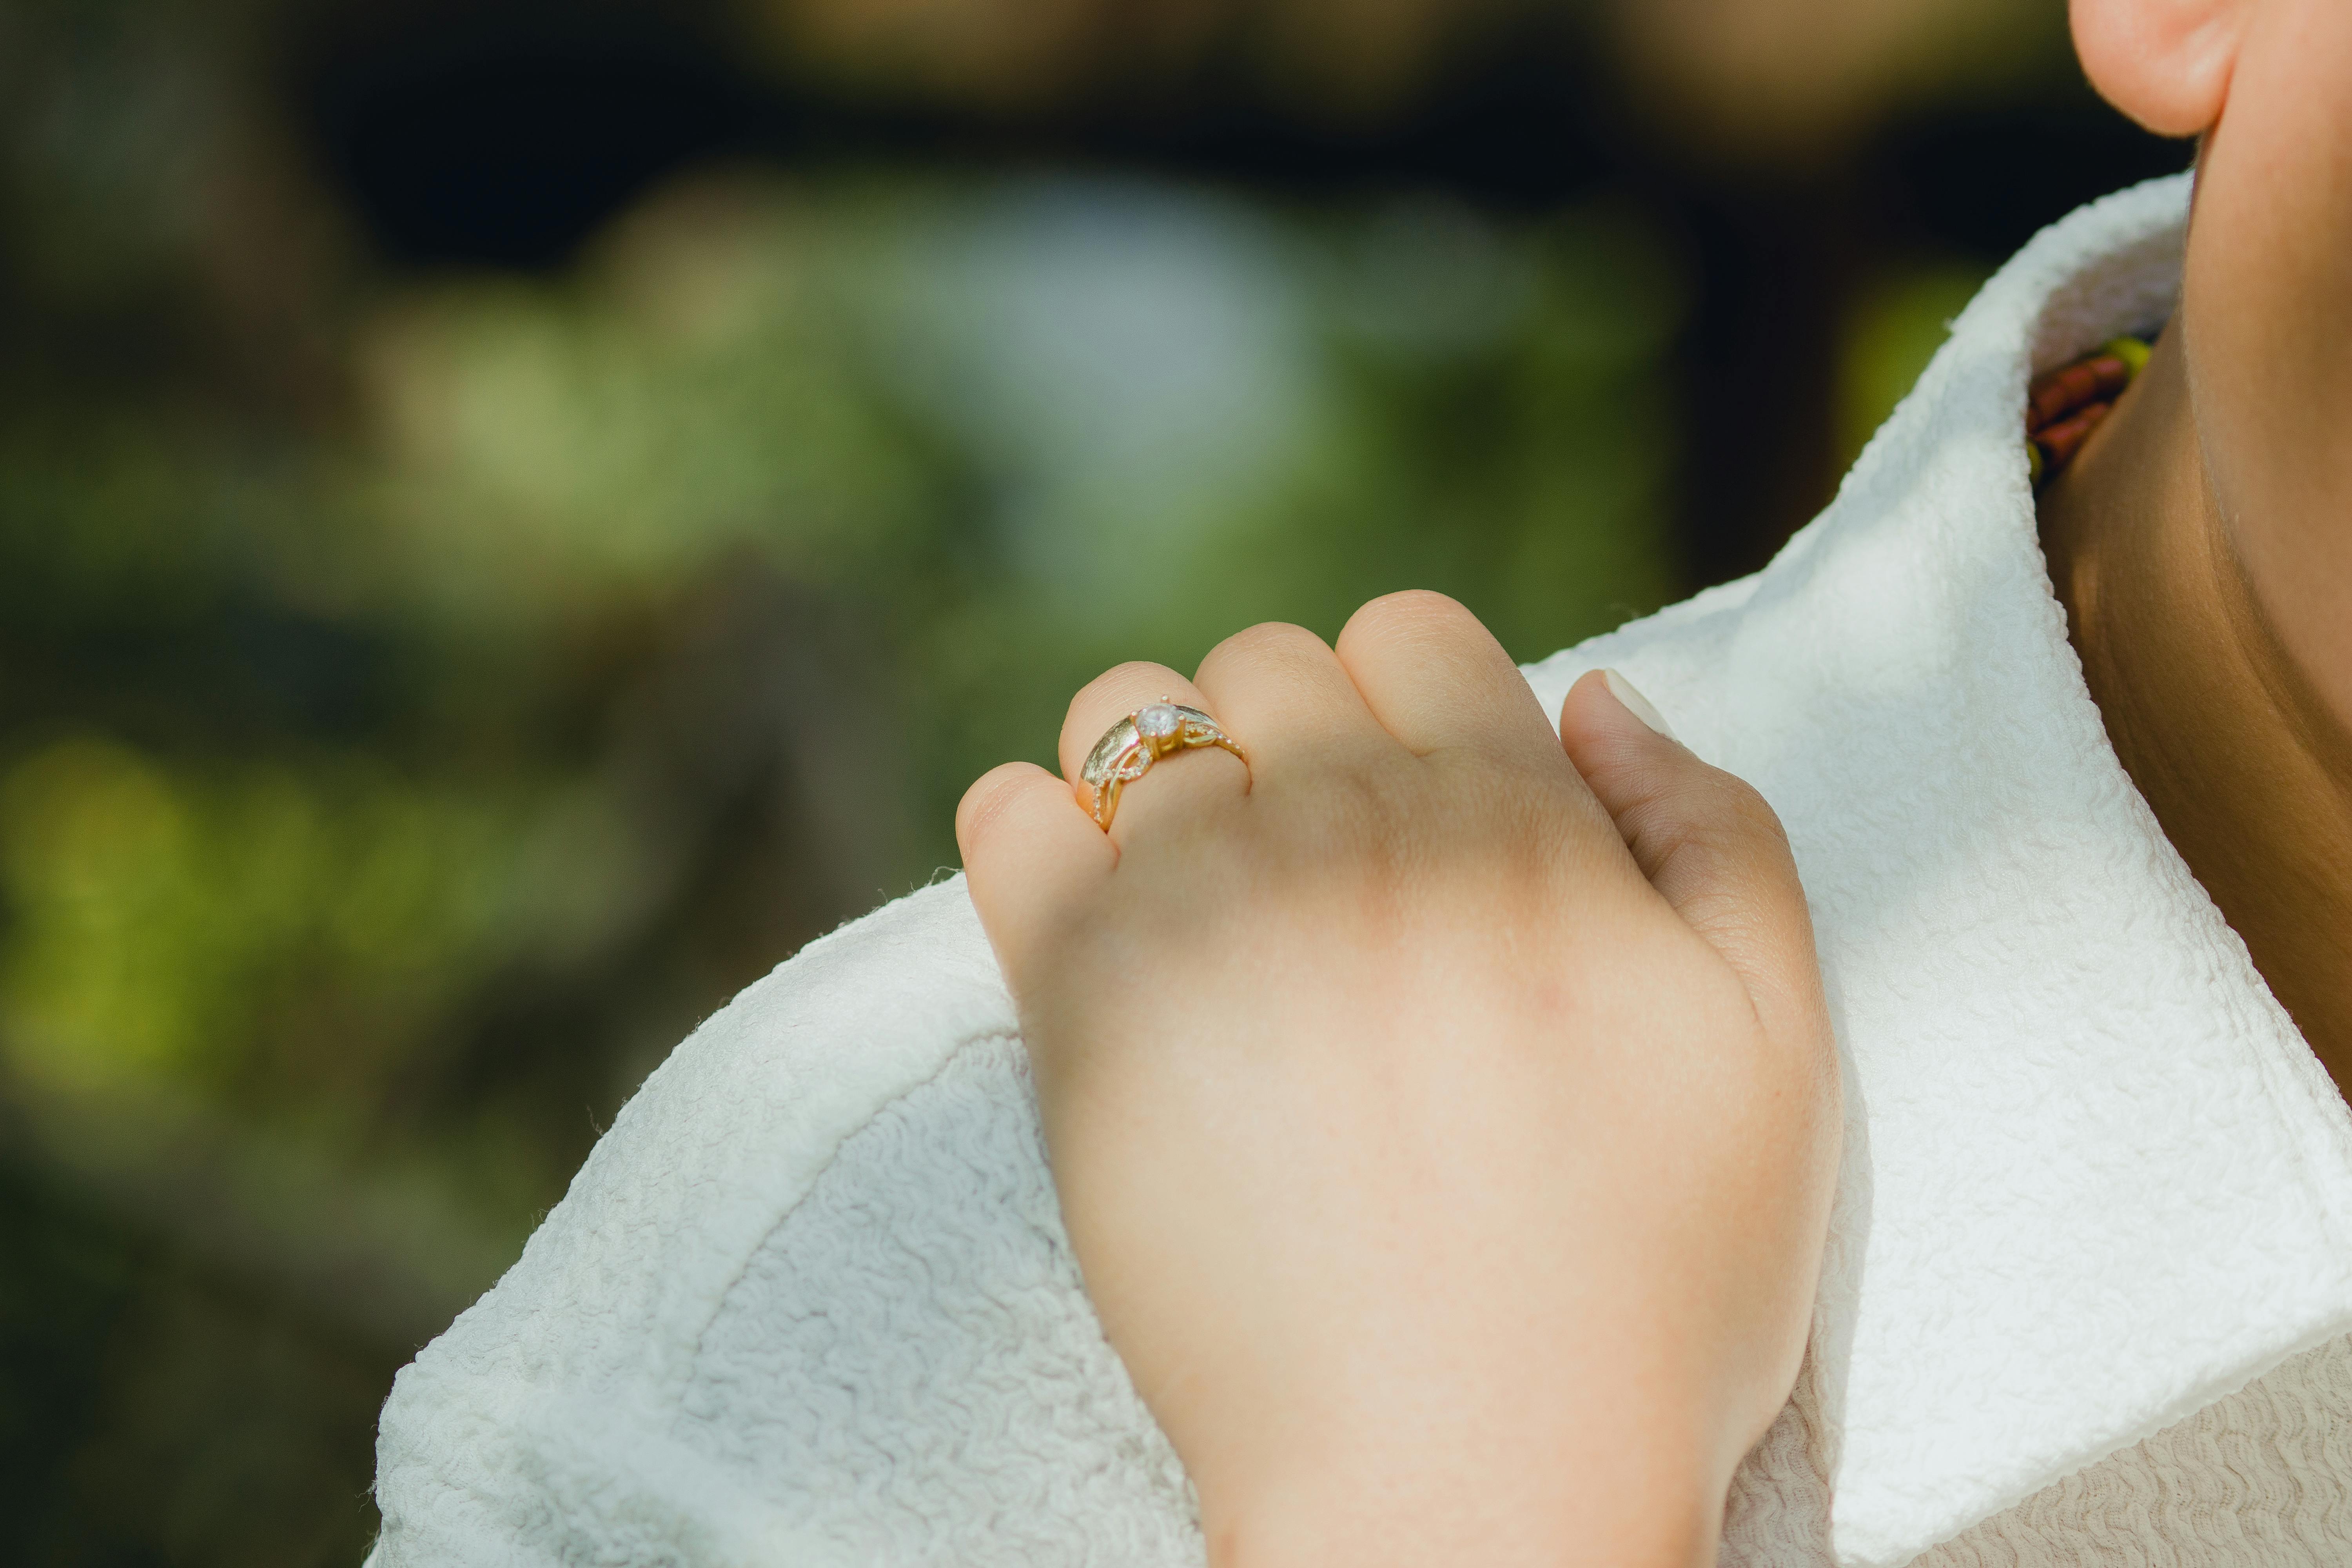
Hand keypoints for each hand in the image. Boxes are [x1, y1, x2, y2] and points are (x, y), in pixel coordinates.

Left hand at [956, 592, 1839, 1567]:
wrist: (1466, 1476)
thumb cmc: (1647, 1283)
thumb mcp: (1777, 1041)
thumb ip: (1715, 830)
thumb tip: (1601, 695)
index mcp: (1511, 814)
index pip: (1410, 632)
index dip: (1416, 709)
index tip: (1424, 821)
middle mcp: (1346, 825)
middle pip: (1271, 665)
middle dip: (1297, 741)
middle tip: (1327, 887)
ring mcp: (1200, 904)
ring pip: (1130, 715)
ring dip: (1163, 774)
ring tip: (1208, 900)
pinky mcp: (1079, 1000)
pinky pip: (1006, 816)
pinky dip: (1037, 835)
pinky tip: (1099, 920)